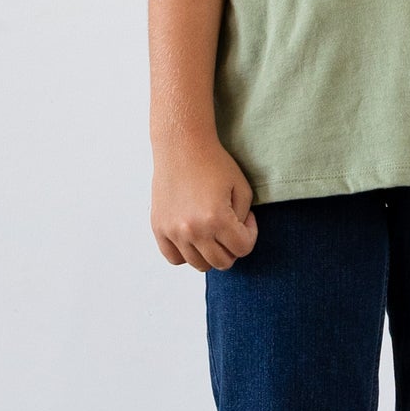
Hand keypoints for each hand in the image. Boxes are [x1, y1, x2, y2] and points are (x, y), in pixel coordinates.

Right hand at [150, 136, 257, 271]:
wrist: (182, 145)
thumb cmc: (213, 162)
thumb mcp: (241, 186)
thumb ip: (244, 217)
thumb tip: (237, 236)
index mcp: (217, 219)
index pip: (242, 248)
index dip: (250, 235)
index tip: (246, 219)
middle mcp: (193, 230)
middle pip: (221, 262)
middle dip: (232, 248)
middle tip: (231, 228)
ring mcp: (173, 231)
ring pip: (198, 264)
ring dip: (210, 252)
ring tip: (213, 231)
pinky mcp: (159, 228)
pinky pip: (174, 258)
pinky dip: (186, 254)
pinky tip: (194, 237)